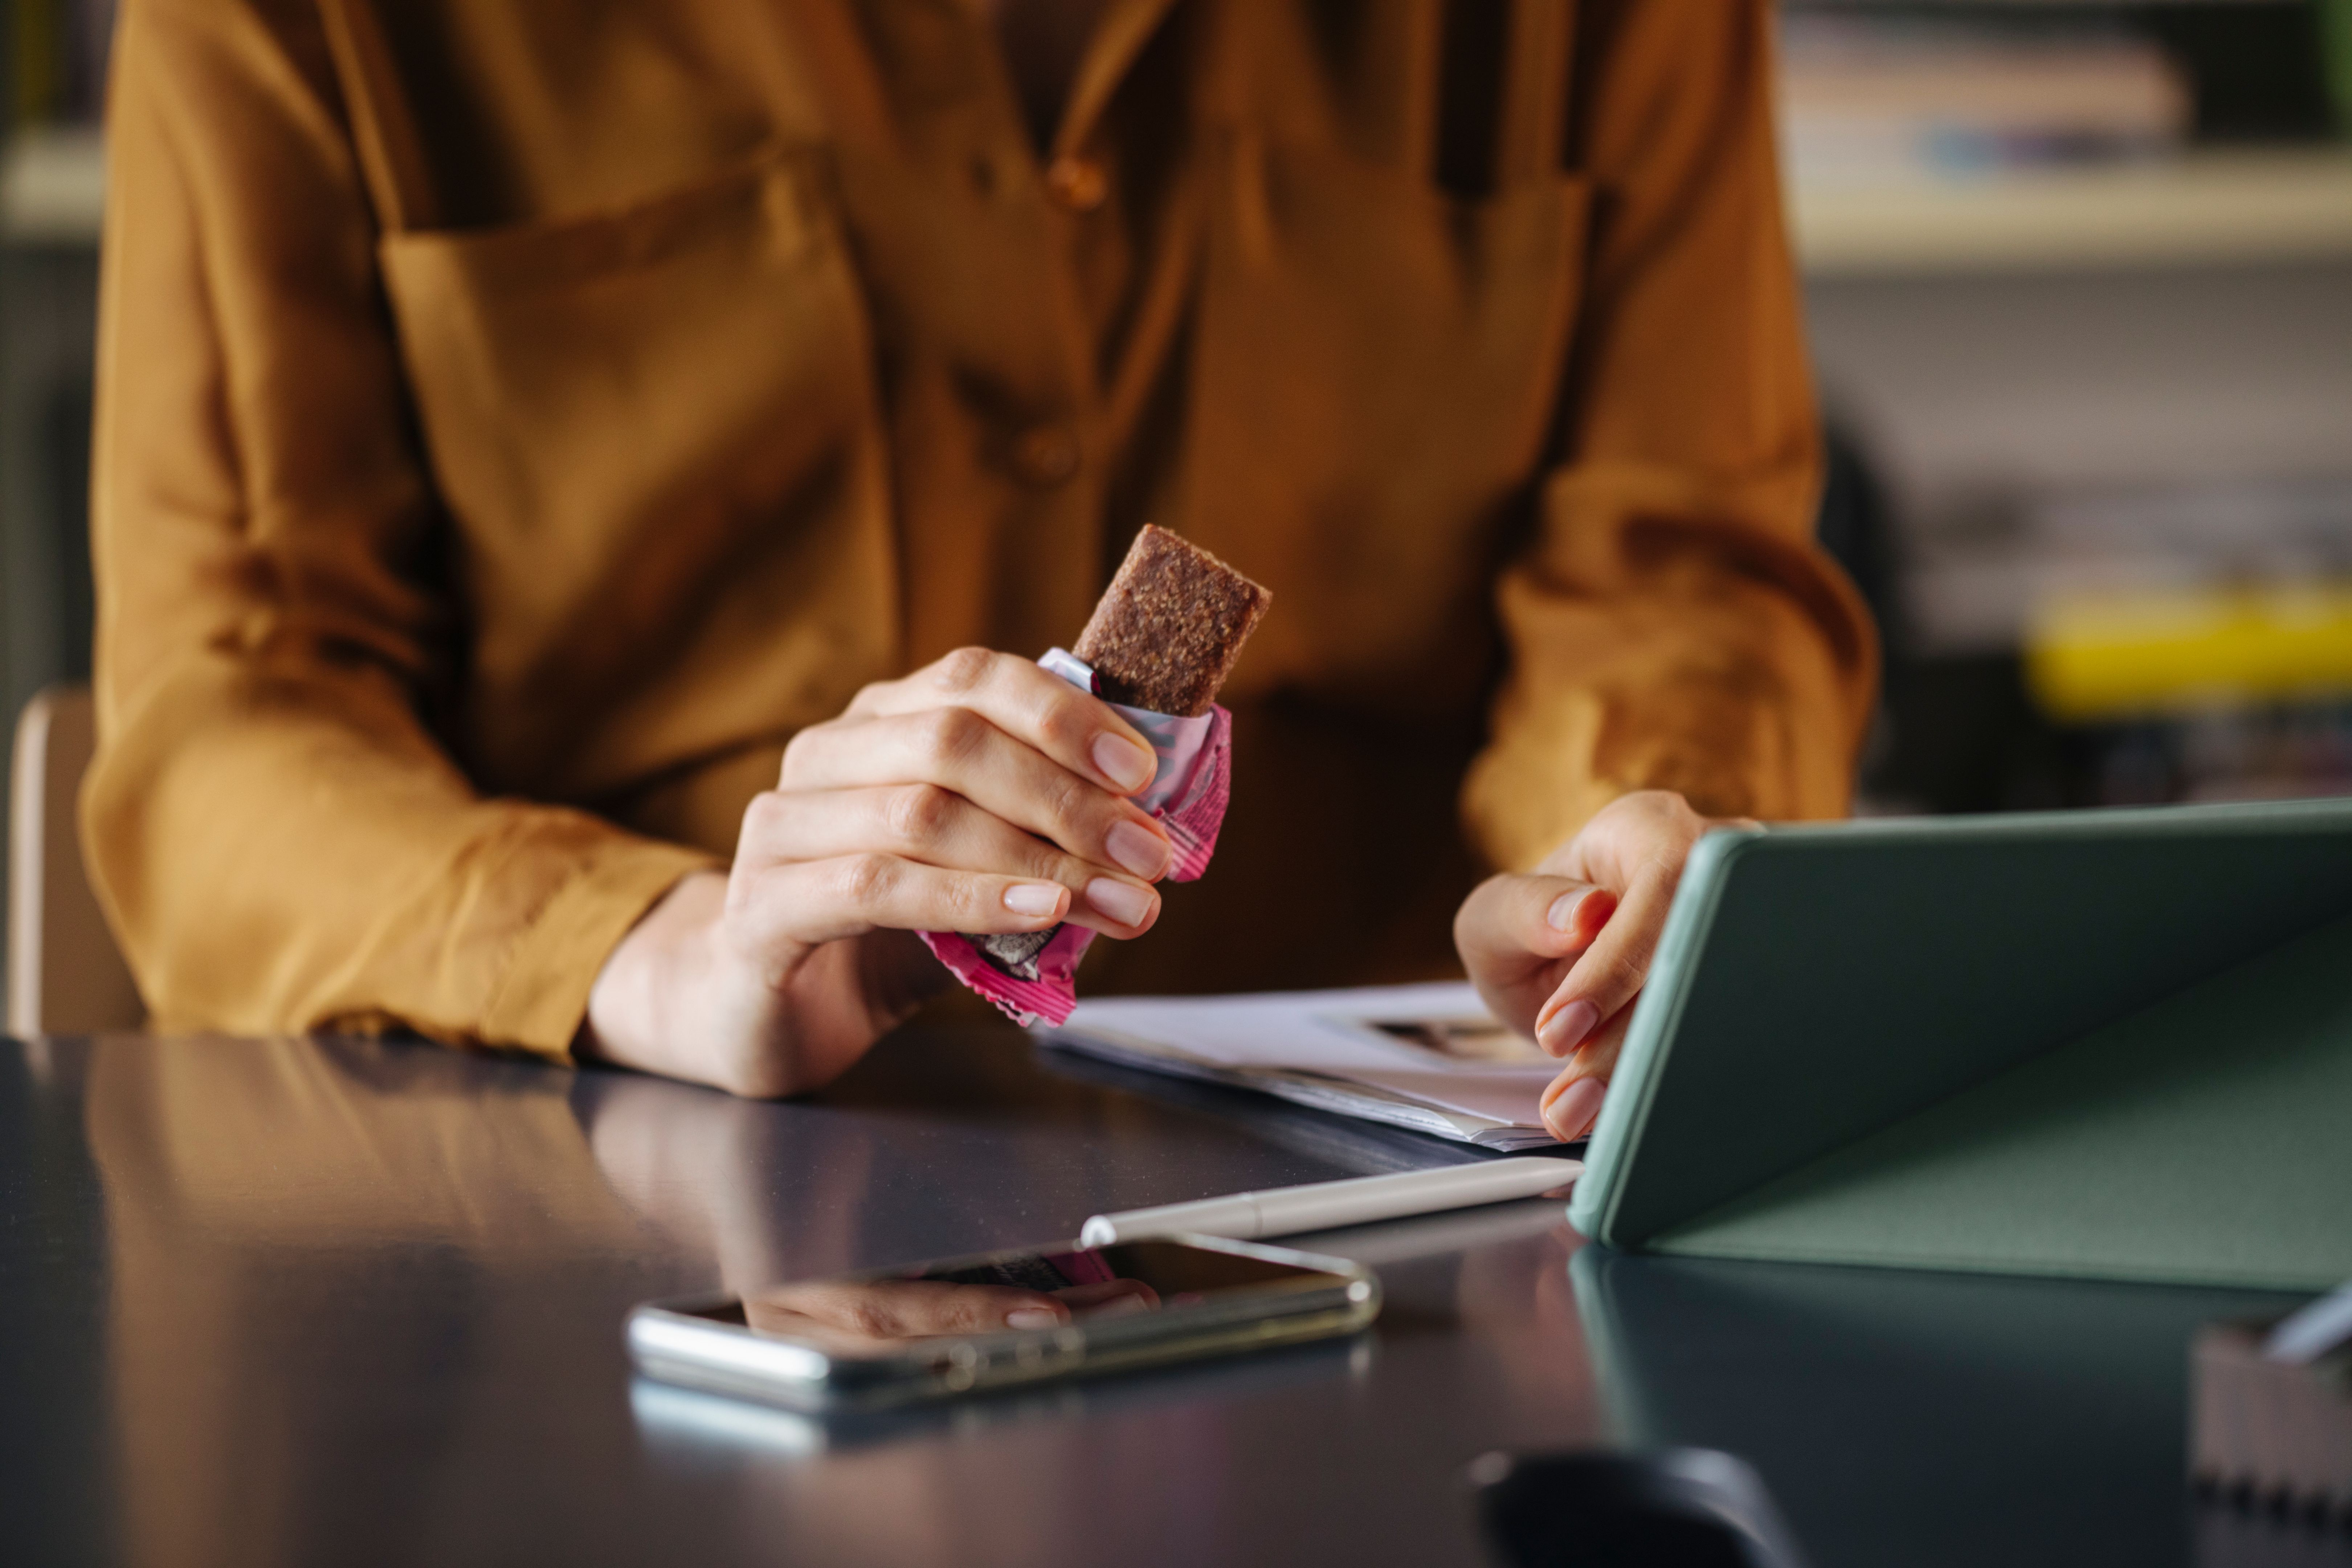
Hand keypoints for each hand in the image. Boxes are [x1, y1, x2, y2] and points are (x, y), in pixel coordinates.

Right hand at [580, 648, 1177, 1096]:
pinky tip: (1039, 912)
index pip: (971, 678)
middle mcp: (823, 758)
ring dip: (1039, 855)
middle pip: (954, 742)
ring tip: (1122, 899)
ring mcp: (782, 829)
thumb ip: (1035, 837)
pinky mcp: (761, 908)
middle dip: (1068, 796)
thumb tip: (1147, 828)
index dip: (1062, 714)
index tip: (1142, 772)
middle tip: (1149, 852)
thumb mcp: (973, 868)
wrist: (761, 1011)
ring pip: (922, 812)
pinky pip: (875, 885)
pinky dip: (969, 896)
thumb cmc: (881, 932)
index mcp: (876, 724)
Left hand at [1452, 791, 1752, 1141]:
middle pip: (1697, 953)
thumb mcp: (1494, 917)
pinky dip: (1675, 1078)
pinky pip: (1729, 1031)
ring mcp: (1744, 921)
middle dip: (1631, 1041)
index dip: (1616, 966)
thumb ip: (1522, 908)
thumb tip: (1584, 914)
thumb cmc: (1531, 930)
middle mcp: (1712, 864)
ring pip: (1718, 1000)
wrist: (1564, 968)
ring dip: (1651, 1073)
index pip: (1659, 888)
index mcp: (1648, 828)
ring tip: (1582, 1116)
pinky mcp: (1752, 979)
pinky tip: (1630, 1115)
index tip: (1560, 1030)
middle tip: (1570, 1103)